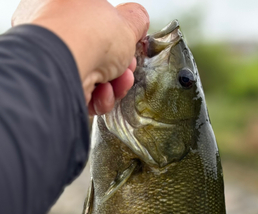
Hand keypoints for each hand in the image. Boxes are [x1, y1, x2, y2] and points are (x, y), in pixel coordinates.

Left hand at [12, 1, 148, 114]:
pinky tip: (103, 92)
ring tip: (118, 82)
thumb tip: (139, 19)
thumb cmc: (85, 34)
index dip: (120, 39)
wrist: (63, 65)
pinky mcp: (57, 87)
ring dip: (113, 84)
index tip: (130, 48)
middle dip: (120, 67)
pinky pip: (84, 95)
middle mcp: (58, 32)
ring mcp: (55, 61)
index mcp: (69, 5)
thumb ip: (135, 20)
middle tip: (127, 69)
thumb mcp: (126, 20)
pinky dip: (99, 98)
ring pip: (94, 78)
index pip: (99, 25)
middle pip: (99, 55)